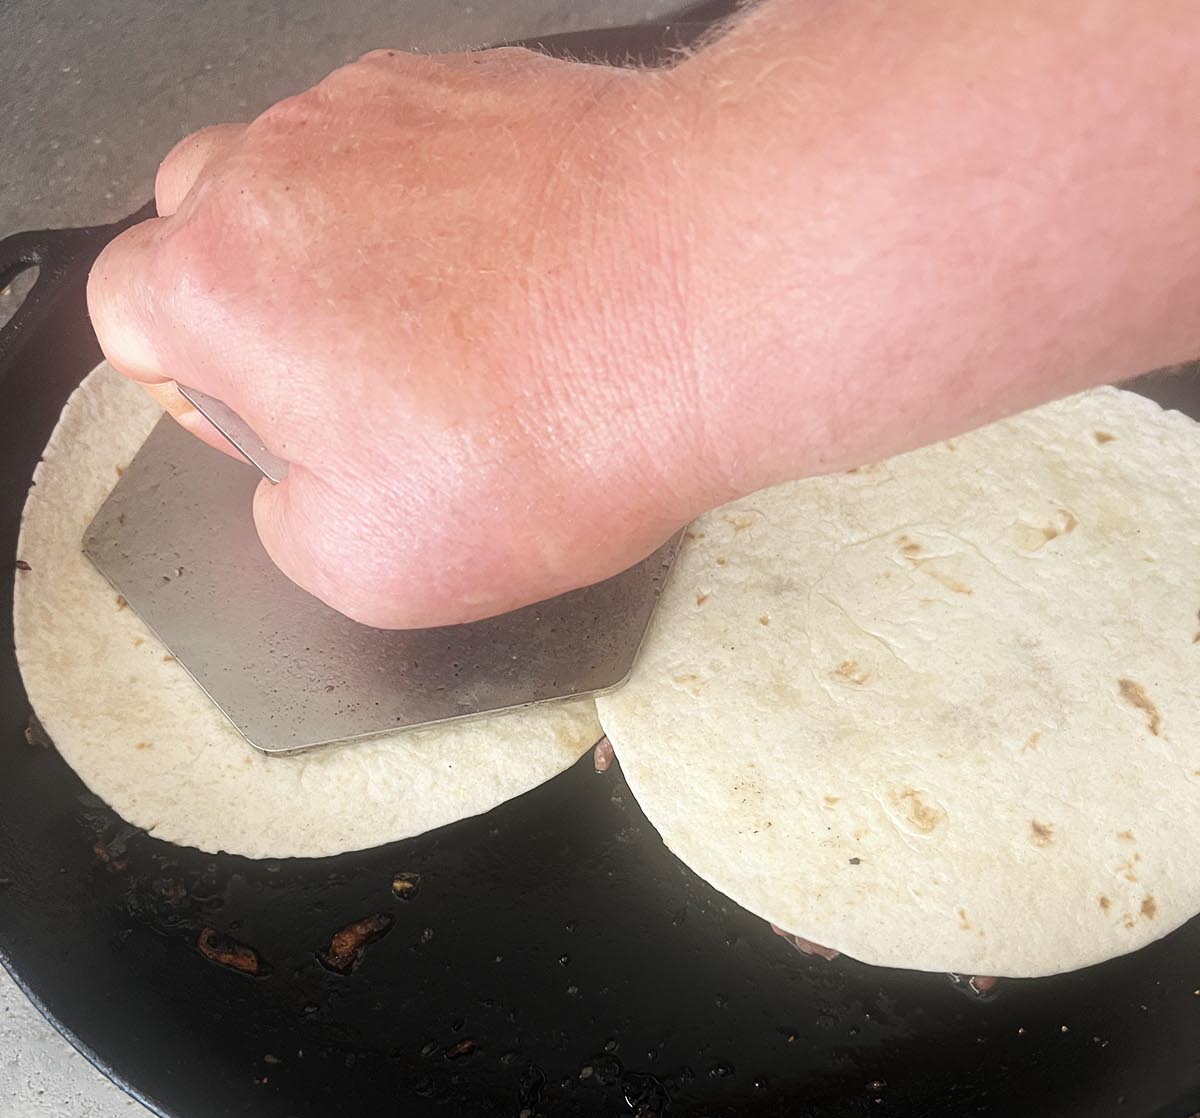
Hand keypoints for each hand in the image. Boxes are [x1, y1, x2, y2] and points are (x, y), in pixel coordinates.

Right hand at [88, 46, 706, 626]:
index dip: (193, 388)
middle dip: (262, 313)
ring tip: (461, 343)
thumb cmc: (559, 418)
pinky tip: (520, 289)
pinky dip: (447, 218)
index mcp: (219, 283)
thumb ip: (288, 527)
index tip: (273, 425)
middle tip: (361, 390)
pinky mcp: (475, 87)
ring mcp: (380, 111)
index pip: (127, 318)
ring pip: (315, 183)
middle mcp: (281, 165)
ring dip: (358, 260)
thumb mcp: (375, 570)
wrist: (714, 294)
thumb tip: (299, 492)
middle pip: (208, 230)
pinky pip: (416, 155)